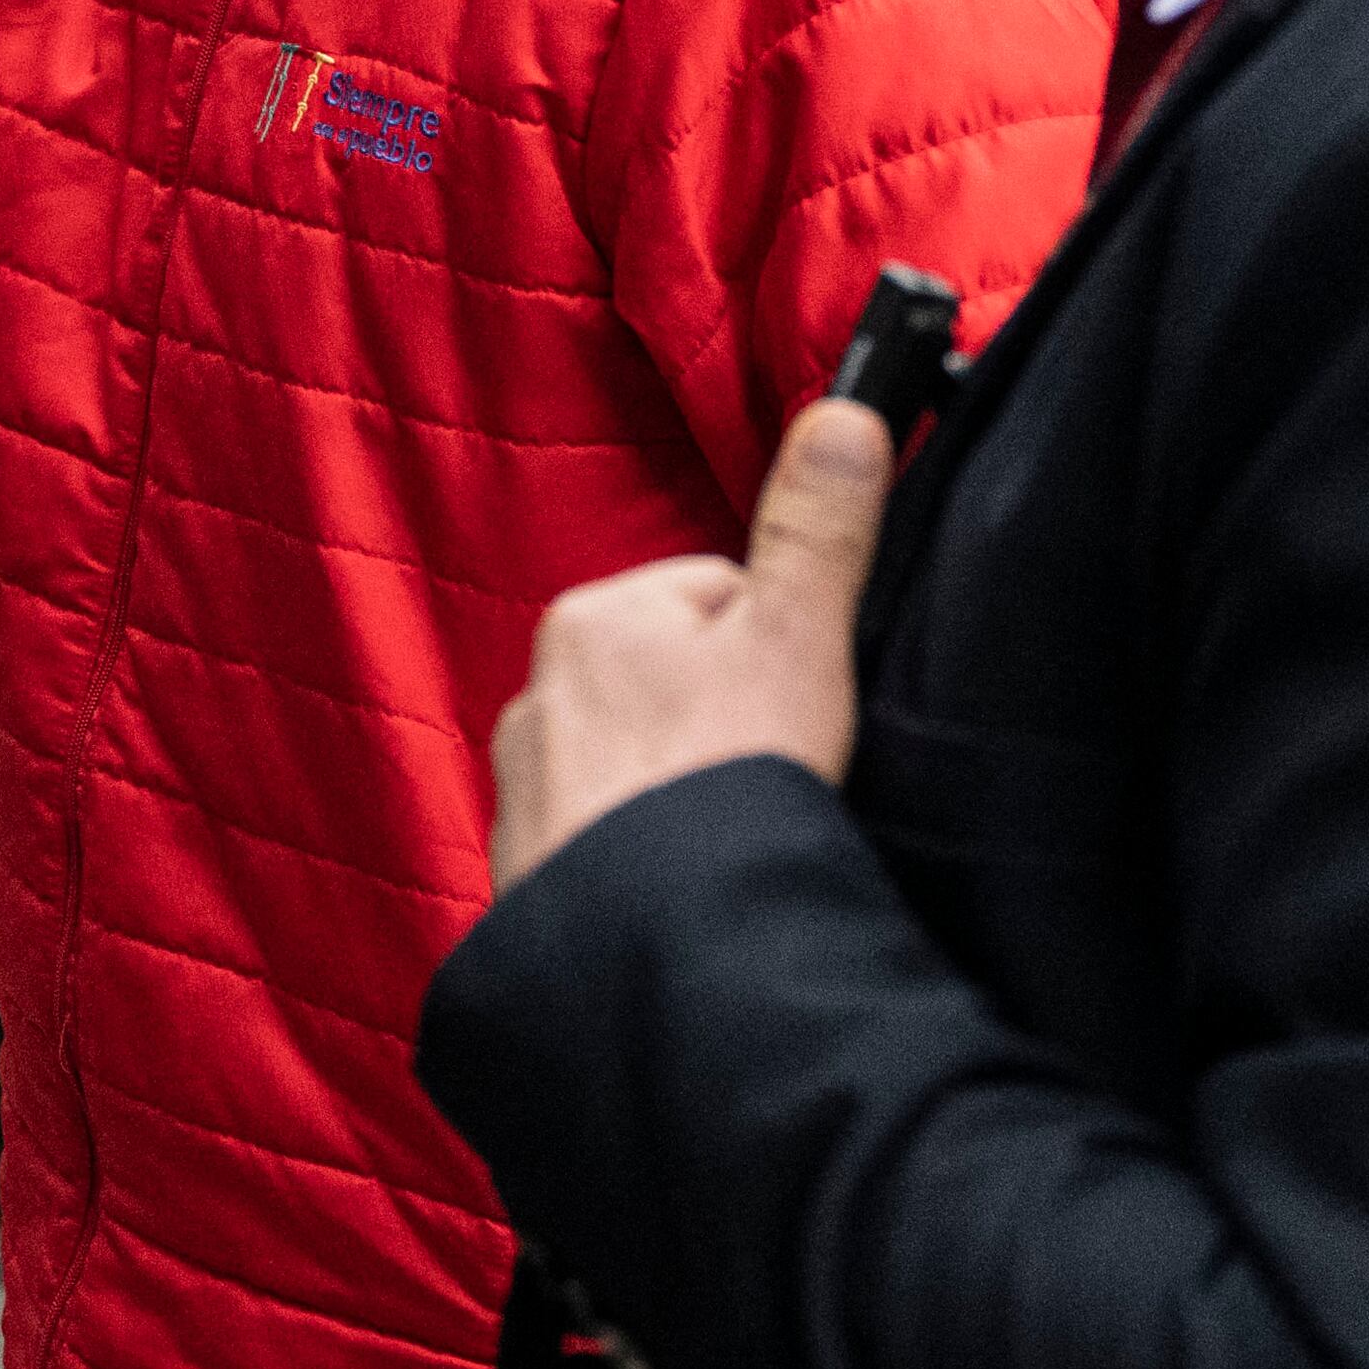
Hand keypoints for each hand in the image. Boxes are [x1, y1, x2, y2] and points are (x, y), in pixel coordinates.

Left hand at [490, 400, 888, 892]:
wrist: (653, 953)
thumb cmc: (723, 789)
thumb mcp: (798, 639)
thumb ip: (818, 528)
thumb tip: (846, 415)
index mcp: (596, 617)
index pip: (720, 599)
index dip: (782, 653)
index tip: (798, 712)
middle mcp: (538, 691)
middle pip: (677, 683)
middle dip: (726, 727)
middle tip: (768, 780)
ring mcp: (522, 790)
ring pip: (638, 766)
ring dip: (681, 797)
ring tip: (726, 839)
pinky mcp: (522, 874)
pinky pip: (603, 844)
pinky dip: (642, 862)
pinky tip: (685, 886)